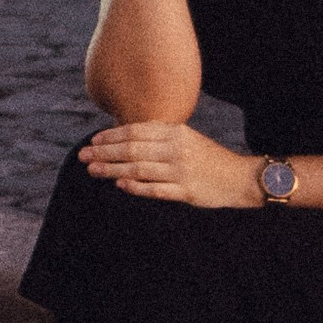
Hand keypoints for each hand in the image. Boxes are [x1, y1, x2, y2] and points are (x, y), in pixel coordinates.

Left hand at [79, 121, 260, 209]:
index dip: (112, 135)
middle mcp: (176, 148)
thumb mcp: (186, 138)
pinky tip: (119, 186)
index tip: (93, 140)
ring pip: (139, 169)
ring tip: (93, 170)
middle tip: (83, 156)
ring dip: (113, 170)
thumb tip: (127, 137)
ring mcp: (181, 170)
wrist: (239, 177)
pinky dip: (136, 187)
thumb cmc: (208, 158)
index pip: (136, 131)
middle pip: (132, 149)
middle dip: (105, 152)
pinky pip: (156, 189)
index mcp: (175, 132)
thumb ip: (161, 136)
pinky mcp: (186, 191)